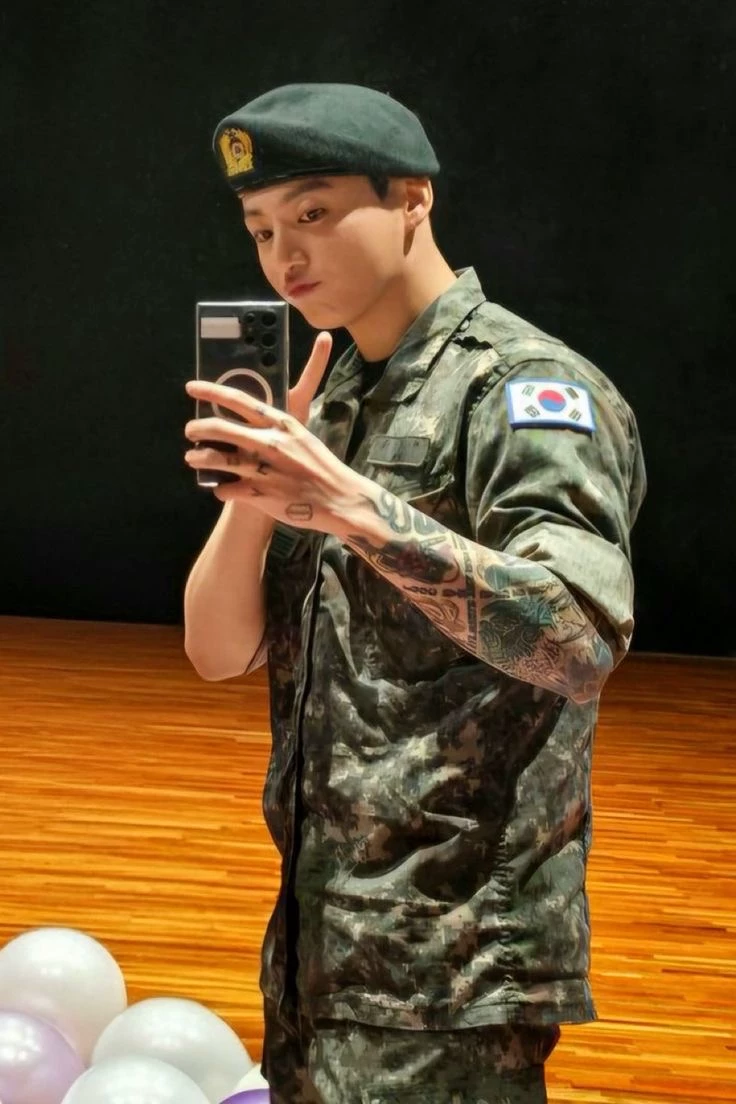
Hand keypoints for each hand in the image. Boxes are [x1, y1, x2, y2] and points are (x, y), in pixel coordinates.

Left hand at [184, 331, 365, 528]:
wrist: (338, 498)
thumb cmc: (320, 466)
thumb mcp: (301, 436)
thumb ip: (275, 427)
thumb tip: (251, 417)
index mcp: (281, 424)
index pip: (239, 400)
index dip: (211, 392)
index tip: (192, 387)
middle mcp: (270, 444)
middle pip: (221, 428)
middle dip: (198, 428)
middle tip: (189, 430)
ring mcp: (264, 470)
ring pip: (219, 460)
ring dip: (200, 458)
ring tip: (191, 457)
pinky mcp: (261, 495)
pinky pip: (228, 490)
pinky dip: (221, 489)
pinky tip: (221, 488)